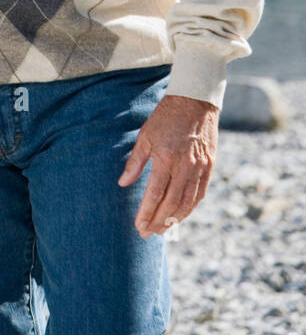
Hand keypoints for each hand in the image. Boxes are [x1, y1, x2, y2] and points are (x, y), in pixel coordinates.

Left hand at [118, 93, 217, 237]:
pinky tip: (180, 216)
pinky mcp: (210, 166)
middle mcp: (185, 165)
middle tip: (148, 233)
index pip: (155, 193)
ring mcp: (200, 167)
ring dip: (175, 219)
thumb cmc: (165, 117)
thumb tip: (123, 183)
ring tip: (162, 230)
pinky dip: (190, 208)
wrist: (195, 101)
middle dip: (159, 221)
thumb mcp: (145, 135)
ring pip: (188, 202)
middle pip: (172, 202)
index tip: (139, 226)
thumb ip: (135, 162)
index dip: (147, 212)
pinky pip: (200, 193)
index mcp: (166, 157)